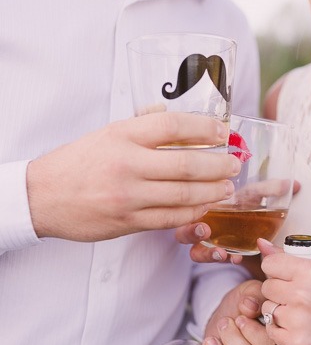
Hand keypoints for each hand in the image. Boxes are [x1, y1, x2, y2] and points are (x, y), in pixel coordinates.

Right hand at [27, 112, 240, 240]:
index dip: (205, 127)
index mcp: (123, 135)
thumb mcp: (108, 133)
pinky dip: (193, 212)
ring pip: (183, 194)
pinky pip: (170, 218)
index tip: (224, 131)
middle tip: (235, 163)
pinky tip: (205, 205)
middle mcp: (127, 163)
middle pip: (186, 163)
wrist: (43, 196)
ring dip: (212, 190)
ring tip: (227, 186)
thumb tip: (183, 123)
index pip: (173, 125)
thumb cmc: (79, 161)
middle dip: (219, 164)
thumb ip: (143, 126)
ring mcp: (128, 195)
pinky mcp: (128, 221)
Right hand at [176, 180, 300, 263]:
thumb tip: (294, 183)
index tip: (201, 210)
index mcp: (206, 206)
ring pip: (196, 251)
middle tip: (205, 231)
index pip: (188, 206)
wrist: (262, 231)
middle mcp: (204, 225)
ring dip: (206, 252)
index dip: (190, 208)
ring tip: (222, 253)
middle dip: (190, 232)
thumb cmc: (251, 206)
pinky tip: (236, 257)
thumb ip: (271, 188)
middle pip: (183, 232)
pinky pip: (215, 260)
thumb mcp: (258, 195)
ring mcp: (212, 243)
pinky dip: (223, 258)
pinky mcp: (221, 256)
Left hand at [202, 279, 273, 344]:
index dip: (255, 335)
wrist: (229, 313)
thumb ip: (252, 295)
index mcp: (282, 343)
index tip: (241, 317)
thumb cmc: (244, 303)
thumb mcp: (250, 292)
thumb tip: (249, 305)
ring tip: (213, 339)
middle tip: (226, 323)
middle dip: (236, 342)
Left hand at [259, 239, 310, 344]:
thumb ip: (292, 255)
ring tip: (299, 313)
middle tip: (296, 296)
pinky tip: (297, 327)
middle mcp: (303, 295)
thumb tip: (262, 244)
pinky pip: (271, 330)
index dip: (275, 269)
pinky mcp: (297, 342)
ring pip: (267, 309)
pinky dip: (280, 329)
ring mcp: (299, 320)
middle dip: (278, 291)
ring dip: (279, 311)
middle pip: (266, 287)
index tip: (284, 275)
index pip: (269, 263)